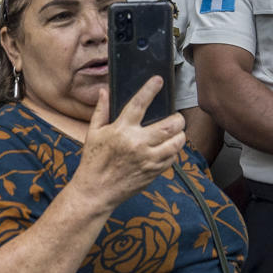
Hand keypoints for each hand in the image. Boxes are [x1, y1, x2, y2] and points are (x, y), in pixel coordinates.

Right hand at [71, 78, 186, 211]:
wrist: (95, 192)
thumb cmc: (93, 161)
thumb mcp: (93, 133)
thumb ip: (101, 111)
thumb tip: (104, 91)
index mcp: (121, 130)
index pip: (139, 103)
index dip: (151, 89)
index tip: (159, 80)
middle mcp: (137, 143)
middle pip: (169, 126)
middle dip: (178, 118)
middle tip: (176, 116)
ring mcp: (147, 159)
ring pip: (176, 143)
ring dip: (180, 135)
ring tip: (176, 131)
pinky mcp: (153, 172)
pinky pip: (172, 159)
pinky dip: (174, 151)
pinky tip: (169, 147)